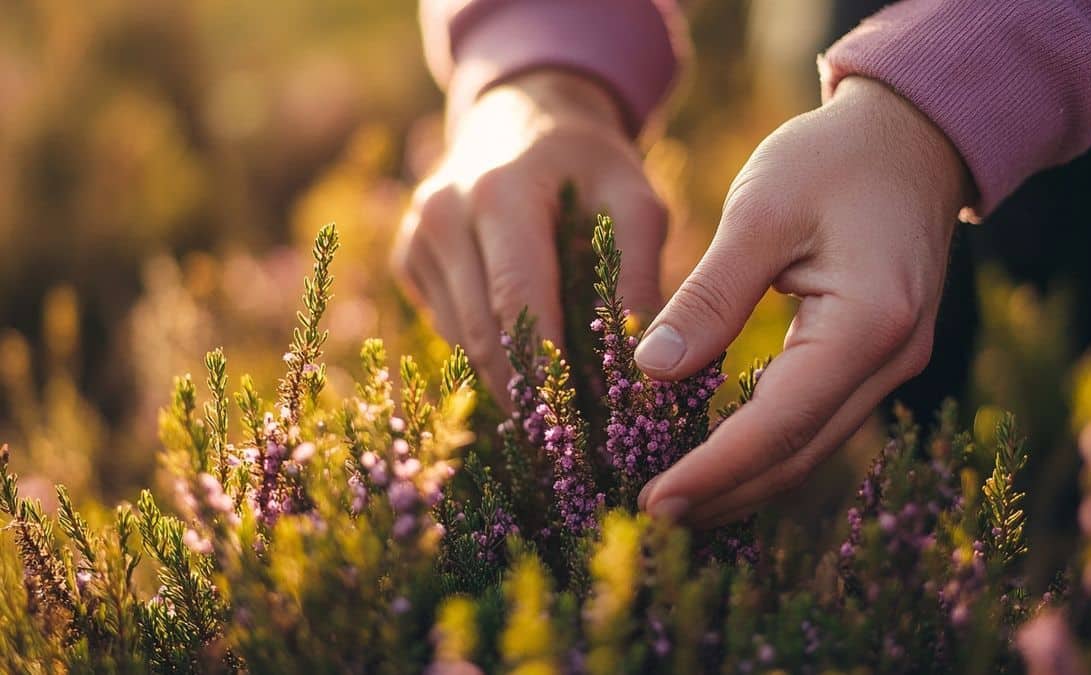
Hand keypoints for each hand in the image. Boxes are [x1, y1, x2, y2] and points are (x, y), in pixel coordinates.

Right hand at [393, 70, 667, 397]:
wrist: (523, 114)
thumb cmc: (590, 163)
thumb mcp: (635, 201)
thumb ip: (640, 274)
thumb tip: (643, 364)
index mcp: (498, 192)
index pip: (515, 299)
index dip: (543, 367)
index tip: (577, 424)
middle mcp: (443, 214)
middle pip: (481, 331)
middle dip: (526, 390)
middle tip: (569, 442)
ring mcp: (417, 237)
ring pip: (461, 339)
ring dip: (507, 380)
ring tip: (557, 415)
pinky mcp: (409, 259)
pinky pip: (449, 326)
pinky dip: (488, 353)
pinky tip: (527, 369)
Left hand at [635, 77, 971, 526]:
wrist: (912, 134)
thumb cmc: (833, 159)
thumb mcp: (760, 211)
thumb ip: (710, 296)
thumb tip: (650, 373)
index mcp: (869, 323)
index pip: (779, 423)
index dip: (714, 470)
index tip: (652, 499)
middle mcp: (892, 359)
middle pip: (800, 452)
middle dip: (725, 491)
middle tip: (652, 513)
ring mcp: (892, 364)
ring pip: (811, 445)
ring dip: (745, 479)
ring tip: (677, 498)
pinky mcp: (876, 357)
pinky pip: (817, 419)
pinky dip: (766, 445)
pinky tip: (720, 454)